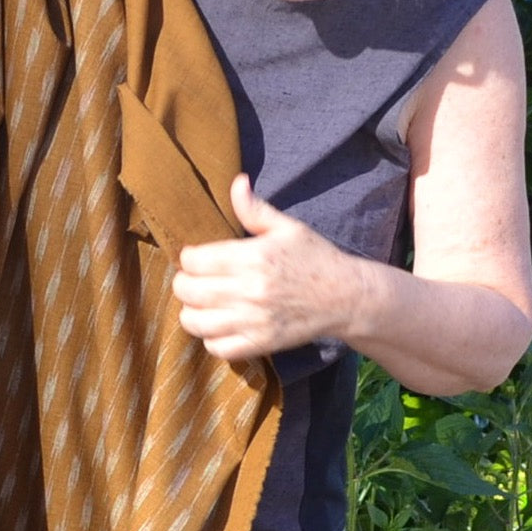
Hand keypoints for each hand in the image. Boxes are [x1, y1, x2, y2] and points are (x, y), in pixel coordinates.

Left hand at [171, 175, 360, 360]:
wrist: (347, 297)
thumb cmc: (315, 257)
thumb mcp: (287, 228)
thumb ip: (254, 209)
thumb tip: (237, 182)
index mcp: (253, 257)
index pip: (192, 260)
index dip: (189, 257)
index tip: (198, 258)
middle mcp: (249, 290)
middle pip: (187, 290)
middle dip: (184, 283)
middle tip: (195, 281)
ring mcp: (254, 320)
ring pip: (194, 321)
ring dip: (192, 311)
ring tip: (203, 304)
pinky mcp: (261, 344)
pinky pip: (217, 347)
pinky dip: (211, 339)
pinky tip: (219, 326)